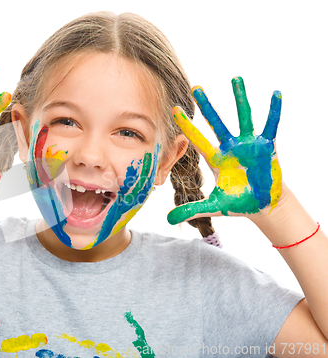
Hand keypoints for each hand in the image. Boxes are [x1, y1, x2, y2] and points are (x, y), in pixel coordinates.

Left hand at [167, 76, 282, 224]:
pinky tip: (275, 94)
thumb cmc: (237, 202)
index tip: (173, 111)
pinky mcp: (267, 147)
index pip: (197, 140)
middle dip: (207, 106)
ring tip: (235, 78)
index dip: (186, 127)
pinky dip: (273, 112)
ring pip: (242, 118)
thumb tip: (168, 220)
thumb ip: (191, 210)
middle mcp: (230, 147)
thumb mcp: (214, 206)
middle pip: (216, 123)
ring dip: (239, 98)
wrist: (262, 205)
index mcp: (216, 159)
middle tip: (195, 87)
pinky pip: (271, 126)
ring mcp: (248, 145)